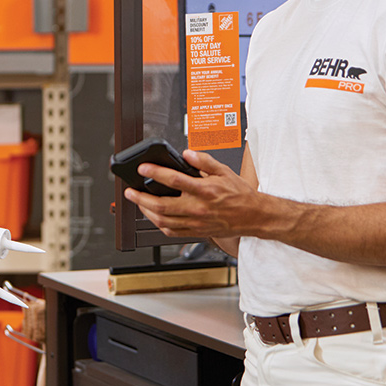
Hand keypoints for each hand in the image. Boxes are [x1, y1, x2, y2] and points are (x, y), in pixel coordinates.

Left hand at [123, 149, 259, 238]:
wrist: (254, 216)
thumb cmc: (240, 195)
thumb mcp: (224, 171)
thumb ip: (204, 161)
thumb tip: (187, 153)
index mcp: (204, 190)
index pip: (174, 180)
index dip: (155, 173)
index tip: (143, 168)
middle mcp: (198, 208)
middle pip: (162, 204)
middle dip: (141, 197)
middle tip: (130, 191)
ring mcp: (196, 222)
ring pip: (163, 220)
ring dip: (146, 211)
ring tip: (138, 202)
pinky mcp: (196, 232)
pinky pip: (172, 231)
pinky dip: (159, 224)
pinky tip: (154, 216)